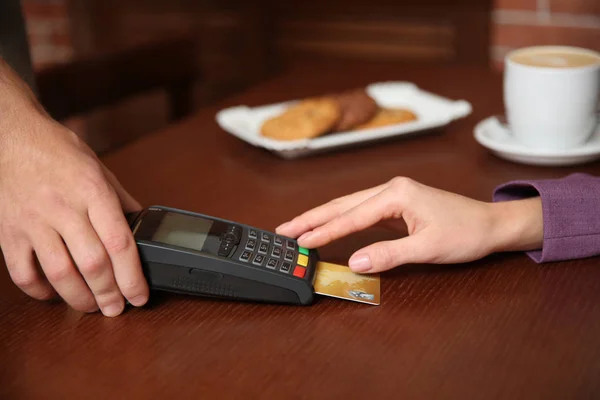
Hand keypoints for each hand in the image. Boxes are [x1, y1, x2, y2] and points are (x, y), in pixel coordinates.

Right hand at [0, 63, 147, 316]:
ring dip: (80, 299)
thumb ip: (120, 201)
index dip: (132, 277)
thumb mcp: (100, 169)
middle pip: (93, 264)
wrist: (11, 137)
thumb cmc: (57, 151)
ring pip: (61, 274)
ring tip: (93, 307)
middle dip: (110, 294)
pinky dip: (40, 292)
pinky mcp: (9, 233)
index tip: (140, 296)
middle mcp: (64, 208)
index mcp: (92, 192)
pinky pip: (24, 273)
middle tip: (118, 308)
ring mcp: (34, 222)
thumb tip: (141, 226)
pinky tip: (55, 294)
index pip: (120, 243)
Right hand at [276, 177, 542, 272]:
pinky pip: (360, 212)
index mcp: (396, 193)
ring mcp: (392, 196)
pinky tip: (328, 228)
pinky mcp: (395, 206)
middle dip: (311, 218)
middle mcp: (390, 189)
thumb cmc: (466, 232)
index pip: (351, 216)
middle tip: (284, 231)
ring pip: (348, 206)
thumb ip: (388, 254)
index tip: (301, 242)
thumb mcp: (427, 247)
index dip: (324, 232)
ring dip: (322, 218)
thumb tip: (355, 261)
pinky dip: (341, 221)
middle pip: (342, 204)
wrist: (491, 225)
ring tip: (297, 229)